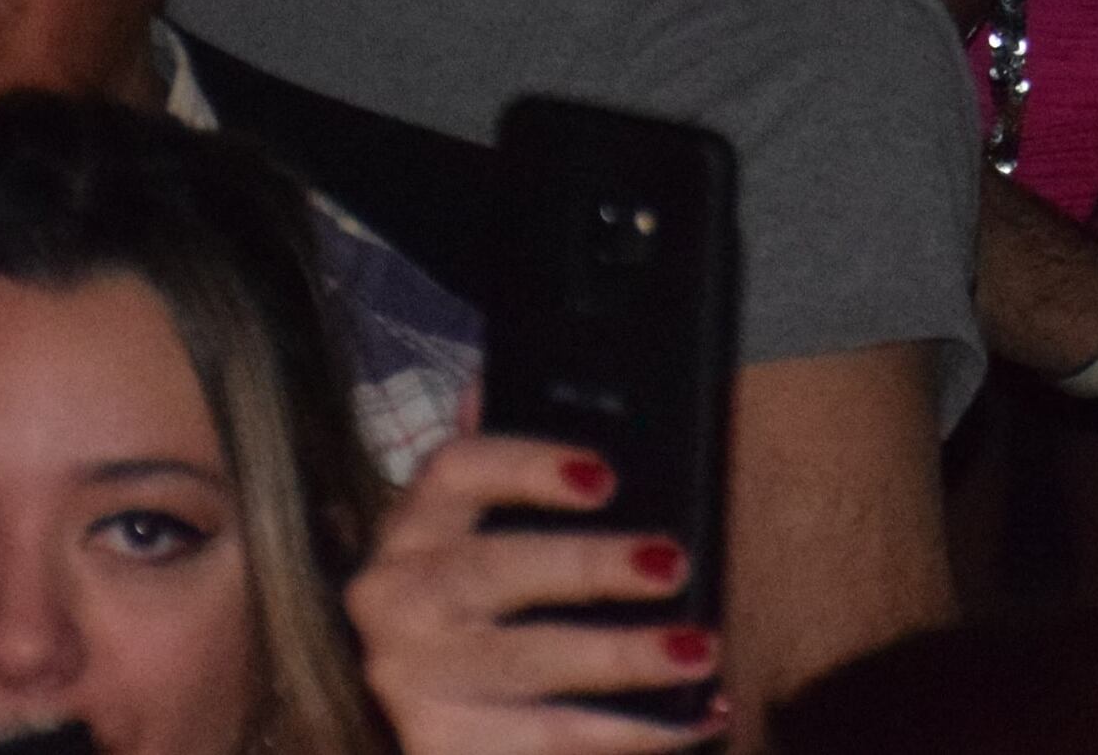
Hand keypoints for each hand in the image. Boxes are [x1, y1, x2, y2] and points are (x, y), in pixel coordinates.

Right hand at [349, 433, 720, 754]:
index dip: (527, 465)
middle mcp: (397, 601)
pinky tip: (700, 714)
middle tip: (672, 562)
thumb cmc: (471, 599)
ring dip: (620, 658)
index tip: (604, 475)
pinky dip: (634, 733)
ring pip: (523, 663)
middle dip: (586, 567)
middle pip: (490, 572)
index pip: (453, 471)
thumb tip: (490, 379)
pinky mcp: (441, 745)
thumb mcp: (476, 526)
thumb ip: (494, 468)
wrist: (413, 711)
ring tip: (700, 649)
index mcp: (414, 526)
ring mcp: (414, 679)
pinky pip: (550, 741)